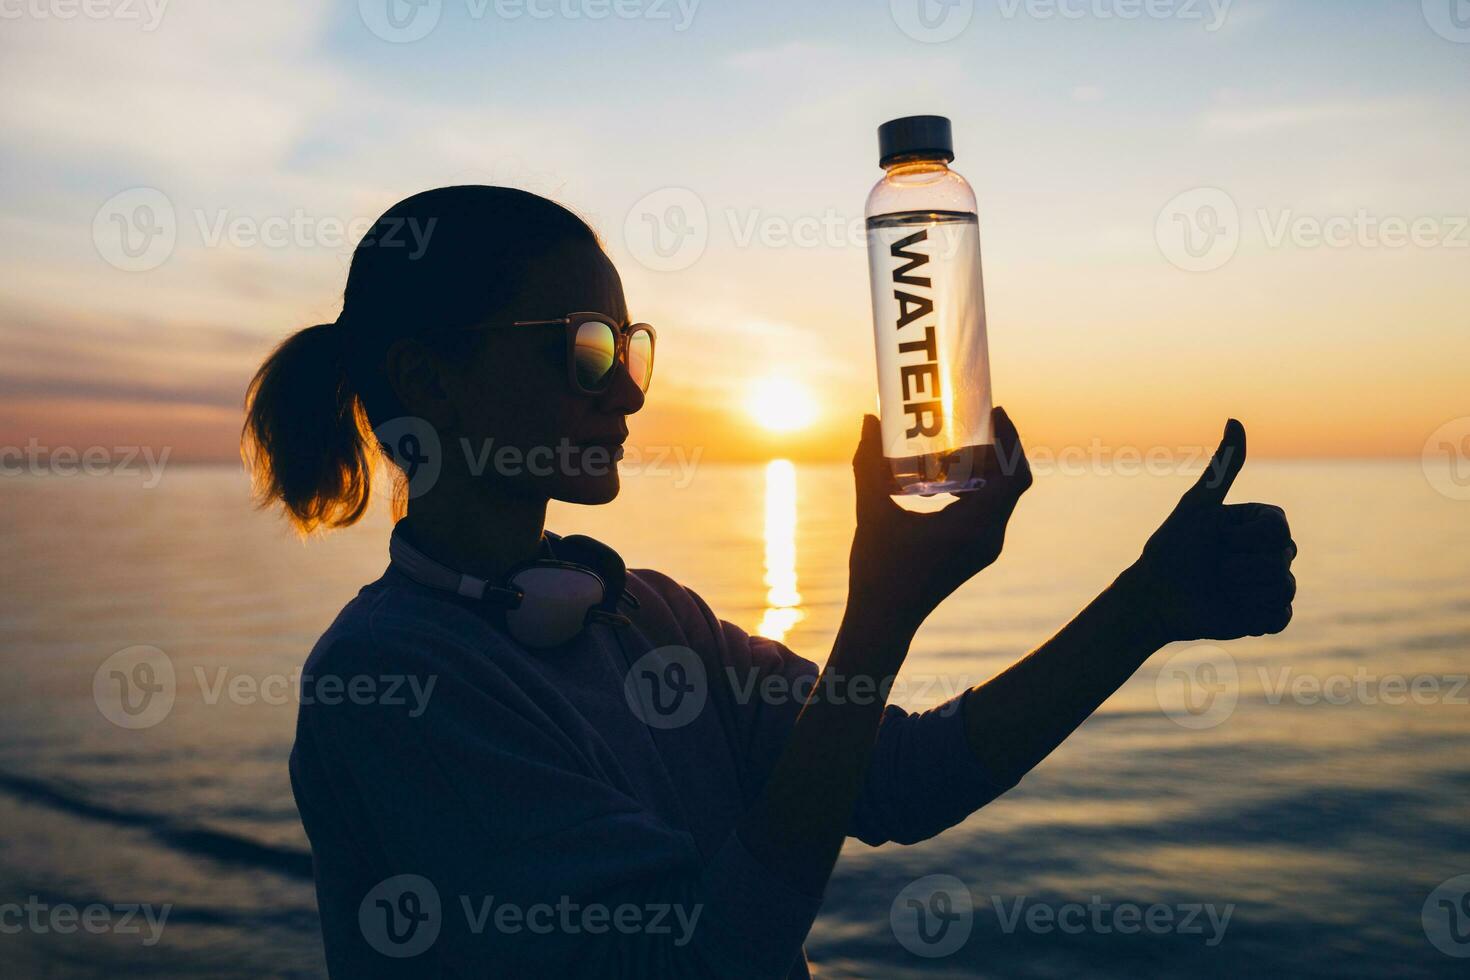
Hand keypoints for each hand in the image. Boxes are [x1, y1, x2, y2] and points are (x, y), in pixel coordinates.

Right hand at [847, 407, 1033, 638]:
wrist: (884, 620)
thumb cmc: (877, 571)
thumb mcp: (870, 513)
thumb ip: (868, 465)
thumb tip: (869, 419)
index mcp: (973, 527)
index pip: (1012, 476)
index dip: (1010, 439)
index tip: (993, 411)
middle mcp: (989, 537)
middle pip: (1013, 481)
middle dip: (1001, 446)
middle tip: (978, 418)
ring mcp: (986, 546)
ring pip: (1003, 496)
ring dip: (992, 465)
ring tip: (963, 439)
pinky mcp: (976, 551)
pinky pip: (991, 509)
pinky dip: (980, 485)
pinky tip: (950, 473)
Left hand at [1129, 419, 1296, 642]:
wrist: (1155, 596)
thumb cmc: (1172, 546)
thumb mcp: (1197, 505)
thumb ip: (1223, 467)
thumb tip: (1235, 419)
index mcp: (1262, 523)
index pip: (1279, 529)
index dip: (1245, 538)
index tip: (1218, 539)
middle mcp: (1273, 551)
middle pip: (1283, 559)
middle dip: (1239, 566)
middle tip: (1213, 568)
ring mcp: (1274, 584)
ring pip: (1284, 589)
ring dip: (1242, 592)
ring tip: (1219, 589)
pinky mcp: (1269, 615)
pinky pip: (1281, 618)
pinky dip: (1253, 616)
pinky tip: (1232, 610)